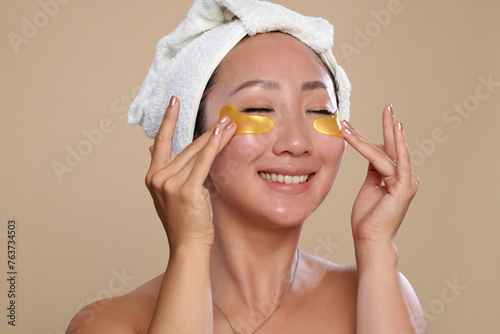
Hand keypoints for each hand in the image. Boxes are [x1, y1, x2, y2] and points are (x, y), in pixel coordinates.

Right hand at [145, 96, 235, 249]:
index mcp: (152, 177)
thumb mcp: (167, 195)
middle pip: (186, 147)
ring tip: (230, 124)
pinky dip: (214, 146)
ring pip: (197, 153)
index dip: (169, 120)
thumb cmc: (183, 222)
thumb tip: (152, 148)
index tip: (175, 101)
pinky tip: (222, 134)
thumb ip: (163, 171)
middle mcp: (158, 178)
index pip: (160, 142)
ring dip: (216, 137)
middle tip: (225, 118)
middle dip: (207, 132)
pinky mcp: (186, 190)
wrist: (187, 246)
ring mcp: (170, 184)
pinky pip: (203, 162)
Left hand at [341, 105, 418, 245]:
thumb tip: (373, 154)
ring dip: (370, 136)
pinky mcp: (404, 187)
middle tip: (388, 106)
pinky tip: (392, 131)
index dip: (375, 137)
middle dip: (388, 126)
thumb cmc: (367, 217)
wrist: (369, 238)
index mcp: (397, 178)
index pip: (385, 152)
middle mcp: (406, 178)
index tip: (366, 123)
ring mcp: (407, 182)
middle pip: (391, 148)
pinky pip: (393, 162)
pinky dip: (392, 146)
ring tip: (368, 118)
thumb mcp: (369, 187)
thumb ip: (374, 171)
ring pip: (386, 153)